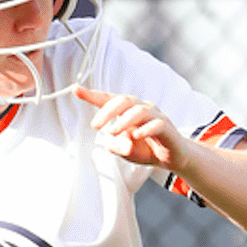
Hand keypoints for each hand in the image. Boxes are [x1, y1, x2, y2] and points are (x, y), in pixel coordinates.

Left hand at [76, 87, 191, 174]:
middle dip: (107, 112)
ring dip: (123, 121)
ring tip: (112, 132)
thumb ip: (116, 146)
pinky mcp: (166, 127)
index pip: (109, 100)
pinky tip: (135, 135)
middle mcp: (141, 108)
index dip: (92, 95)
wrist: (171, 157)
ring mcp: (155, 116)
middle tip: (95, 126)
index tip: (75, 89)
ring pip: (139, 110)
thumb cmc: (147, 149)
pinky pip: (156, 124)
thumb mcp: (126, 151)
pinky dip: (145, 129)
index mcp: (128, 111)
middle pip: (124, 101)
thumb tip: (110, 142)